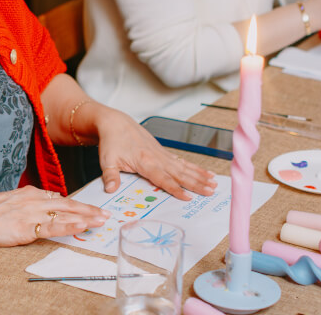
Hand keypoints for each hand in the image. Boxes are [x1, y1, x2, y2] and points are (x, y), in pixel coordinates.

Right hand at [0, 186, 108, 245]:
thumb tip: (42, 209)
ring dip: (86, 217)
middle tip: (106, 213)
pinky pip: (53, 227)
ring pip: (65, 215)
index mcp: (31, 194)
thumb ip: (27, 205)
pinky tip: (82, 227)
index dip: (78, 204)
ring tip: (102, 221)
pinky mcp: (26, 228)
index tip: (92, 208)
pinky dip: (70, 227)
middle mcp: (34, 201)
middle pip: (69, 204)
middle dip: (89, 209)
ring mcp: (31, 214)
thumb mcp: (10, 202)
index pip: (60, 199)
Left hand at [92, 106, 216, 199]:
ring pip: (184, 167)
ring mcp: (162, 154)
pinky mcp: (162, 151)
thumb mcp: (107, 160)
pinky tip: (204, 172)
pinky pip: (181, 161)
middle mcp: (157, 157)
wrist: (115, 123)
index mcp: (145, 161)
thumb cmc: (111, 141)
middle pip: (180, 173)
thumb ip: (110, 176)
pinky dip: (194, 167)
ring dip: (200, 175)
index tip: (188, 197)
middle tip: (210, 192)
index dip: (176, 189)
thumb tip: (110, 190)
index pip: (163, 179)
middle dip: (196, 183)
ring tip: (214, 183)